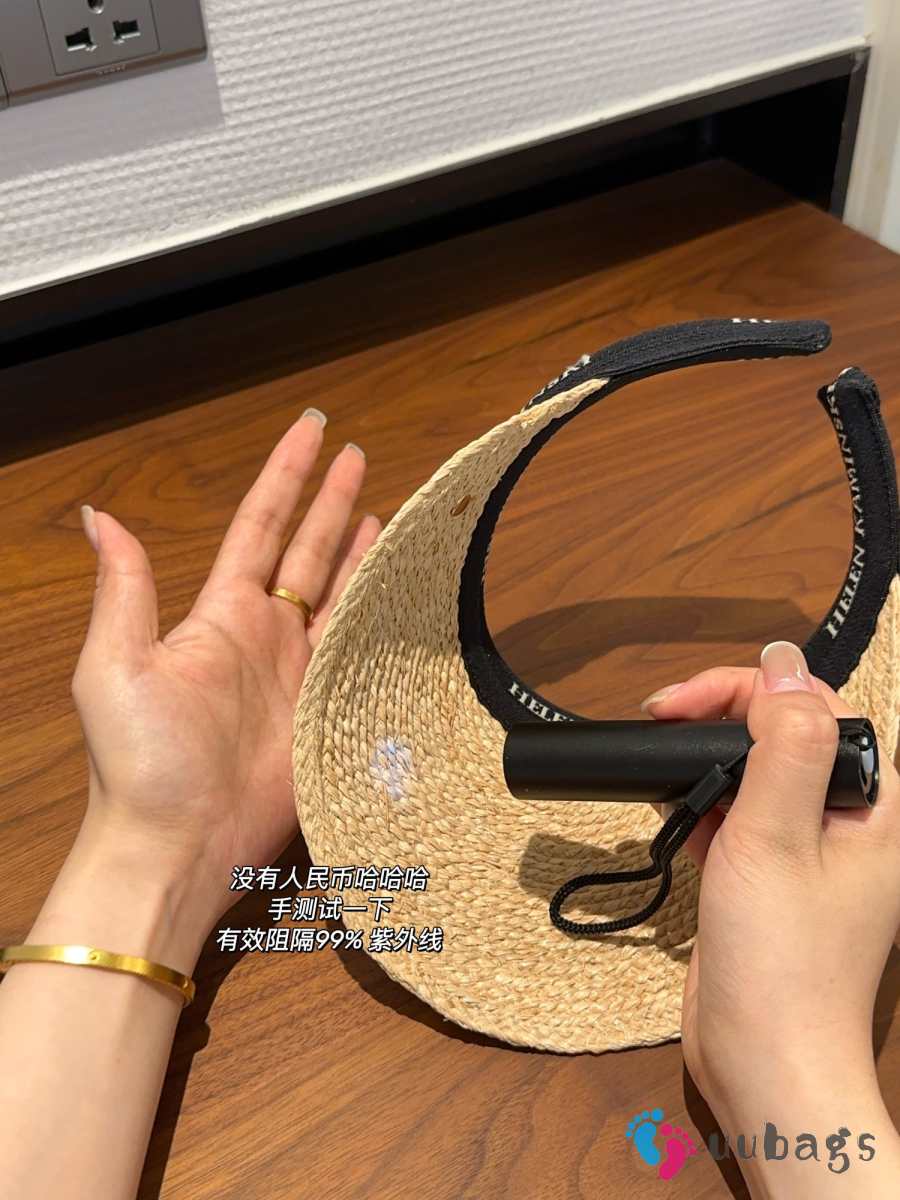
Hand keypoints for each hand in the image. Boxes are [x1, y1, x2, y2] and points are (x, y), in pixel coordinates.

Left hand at [70, 409, 380, 930]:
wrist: (179, 842)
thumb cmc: (141, 758)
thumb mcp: (114, 663)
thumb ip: (124, 587)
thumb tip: (99, 514)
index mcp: (219, 614)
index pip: (261, 526)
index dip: (287, 478)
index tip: (311, 433)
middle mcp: (264, 635)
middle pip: (309, 551)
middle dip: (332, 502)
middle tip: (357, 456)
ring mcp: (300, 673)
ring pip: (340, 594)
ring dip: (359, 550)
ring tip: (382, 510)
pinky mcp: (327, 710)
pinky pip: (361, 650)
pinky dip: (380, 615)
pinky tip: (397, 589)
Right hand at [643, 642, 899, 1138]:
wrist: (764, 1064)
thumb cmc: (782, 960)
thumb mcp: (777, 837)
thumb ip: (783, 745)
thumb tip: (781, 662)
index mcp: (873, 802)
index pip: (812, 707)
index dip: (745, 690)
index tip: (679, 705)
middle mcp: (848, 819)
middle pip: (782, 732)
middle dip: (718, 718)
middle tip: (659, 722)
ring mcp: (809, 851)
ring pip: (754, 772)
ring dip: (704, 761)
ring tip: (660, 768)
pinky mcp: (771, 877)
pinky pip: (737, 816)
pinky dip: (701, 805)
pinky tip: (670, 813)